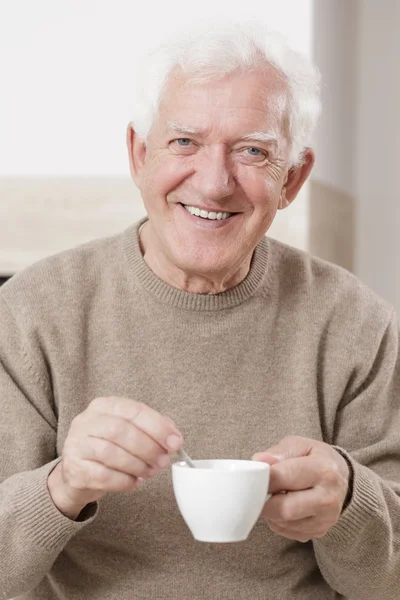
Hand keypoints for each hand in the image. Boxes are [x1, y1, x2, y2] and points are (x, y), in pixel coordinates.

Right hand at [48, 397, 182, 518]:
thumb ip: (153, 429)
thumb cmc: (110, 447)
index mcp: (103, 406)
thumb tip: (174, 438)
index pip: (133, 410)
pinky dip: (124, 481)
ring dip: (137, 465)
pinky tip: (134, 482)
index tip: (175, 442)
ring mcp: (76, 444)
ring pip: (110, 453)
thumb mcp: (130, 431)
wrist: (78, 473)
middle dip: (148, 447)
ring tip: (150, 472)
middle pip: (120, 430)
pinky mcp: (73, 469)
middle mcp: (86, 421)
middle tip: (163, 461)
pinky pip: (103, 476)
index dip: (157, 427)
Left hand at [252, 436, 349, 542]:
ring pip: (283, 523)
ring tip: (272, 495)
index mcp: (323, 471)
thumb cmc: (316, 459)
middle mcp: (328, 498)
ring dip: (270, 511)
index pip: (285, 477)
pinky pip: (287, 532)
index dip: (264, 478)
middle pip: (284, 508)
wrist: (342, 479)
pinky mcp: (318, 532)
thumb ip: (279, 452)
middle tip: (256, 491)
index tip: (252, 476)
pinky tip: (281, 506)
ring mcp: (325, 519)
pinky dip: (277, 520)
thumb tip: (258, 461)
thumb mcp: (301, 445)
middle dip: (264, 500)